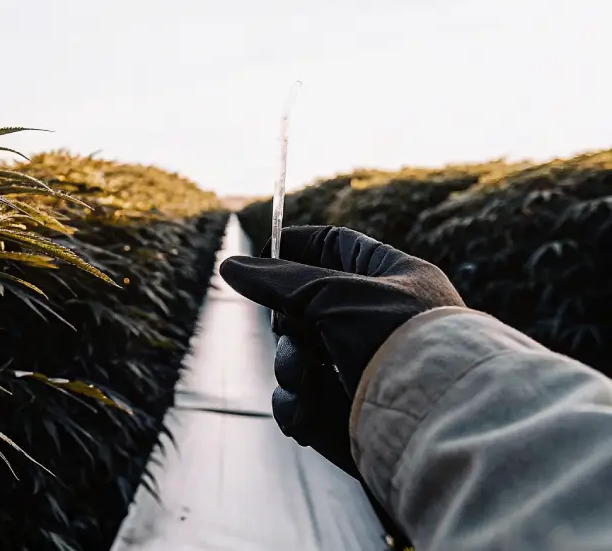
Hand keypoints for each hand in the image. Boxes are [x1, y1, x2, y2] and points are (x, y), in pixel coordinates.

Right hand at [221, 225, 463, 394]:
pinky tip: (307, 415)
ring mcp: (359, 368)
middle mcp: (375, 322)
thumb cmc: (401, 342)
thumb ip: (279, 280)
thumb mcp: (337, 295)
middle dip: (288, 324)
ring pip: (295, 356)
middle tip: (294, 329)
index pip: (335, 247)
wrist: (437, 420)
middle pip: (302, 307)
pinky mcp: (346, 412)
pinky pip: (298, 400)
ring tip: (307, 381)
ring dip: (291, 366)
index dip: (297, 246)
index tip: (264, 251)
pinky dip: (295, 405)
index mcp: (390, 280)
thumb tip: (231, 266)